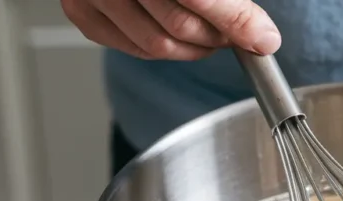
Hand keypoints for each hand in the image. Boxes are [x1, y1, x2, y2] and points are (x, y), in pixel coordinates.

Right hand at [61, 0, 280, 59]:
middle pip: (181, 26)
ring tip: (209, 35)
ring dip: (193, 49)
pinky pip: (131, 48)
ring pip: (157, 45)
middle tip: (235, 33)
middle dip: (217, 37)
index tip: (262, 39)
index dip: (237, 23)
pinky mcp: (81, 10)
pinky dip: (160, 48)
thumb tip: (261, 34)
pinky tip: (175, 34)